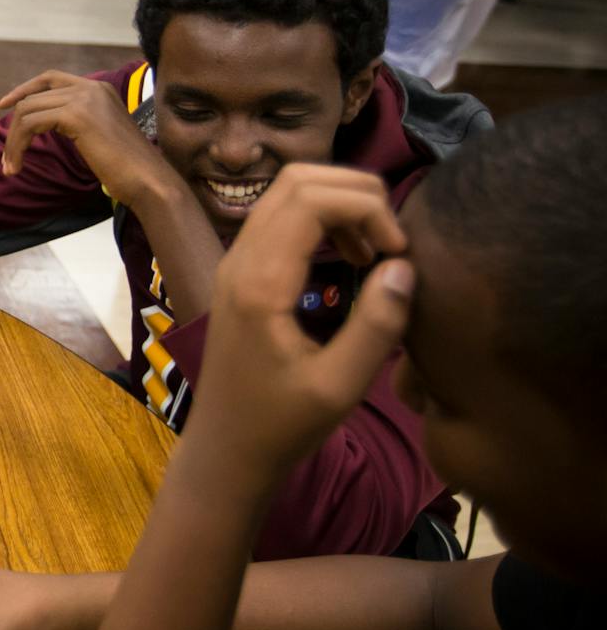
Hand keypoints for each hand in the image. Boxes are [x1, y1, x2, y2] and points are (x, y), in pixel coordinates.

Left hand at [0, 71, 179, 207]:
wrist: (149, 180)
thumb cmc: (126, 168)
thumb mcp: (99, 135)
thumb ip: (76, 121)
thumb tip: (42, 123)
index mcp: (99, 89)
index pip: (51, 78)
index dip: (24, 89)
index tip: (4, 106)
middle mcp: (91, 88)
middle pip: (34, 97)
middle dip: (14, 128)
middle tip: (7, 159)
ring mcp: (85, 99)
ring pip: (27, 110)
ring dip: (13, 141)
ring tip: (11, 167)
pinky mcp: (77, 115)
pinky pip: (30, 124)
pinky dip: (18, 145)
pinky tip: (18, 165)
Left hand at [183, 165, 411, 483]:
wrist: (226, 449)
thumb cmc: (282, 426)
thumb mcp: (341, 387)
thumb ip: (376, 326)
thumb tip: (404, 266)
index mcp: (259, 282)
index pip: (311, 198)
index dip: (368, 208)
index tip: (400, 253)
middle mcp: (239, 260)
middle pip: (297, 180)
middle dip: (357, 193)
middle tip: (393, 242)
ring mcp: (235, 263)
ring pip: (287, 194)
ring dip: (341, 205)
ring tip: (377, 253)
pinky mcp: (241, 273)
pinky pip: (281, 219)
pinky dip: (323, 220)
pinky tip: (352, 260)